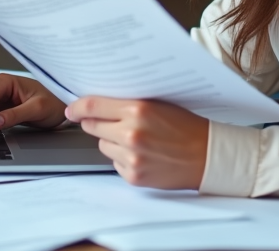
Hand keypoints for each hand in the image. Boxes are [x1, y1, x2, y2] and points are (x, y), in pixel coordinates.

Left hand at [65, 97, 208, 189]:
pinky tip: (143, 154)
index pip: (93, 106)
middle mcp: (131, 133)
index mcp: (138, 109)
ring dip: (112, 141)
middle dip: (98, 123)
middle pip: (92, 126)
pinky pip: (114, 163)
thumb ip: (128, 103)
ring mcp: (131, 157)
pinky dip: (123, 158)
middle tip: (113, 121)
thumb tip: (96, 105)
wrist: (206, 155)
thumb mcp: (158, 104)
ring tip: (137, 139)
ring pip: (102, 145)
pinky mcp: (133, 175)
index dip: (77, 107)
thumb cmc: (186, 126)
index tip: (71, 109)